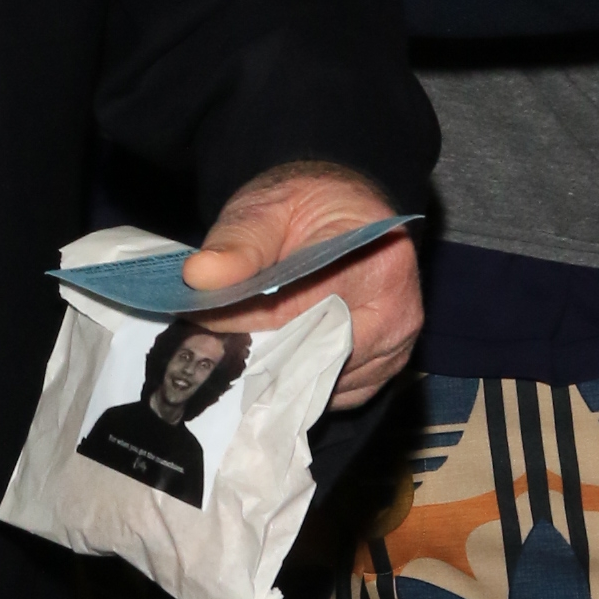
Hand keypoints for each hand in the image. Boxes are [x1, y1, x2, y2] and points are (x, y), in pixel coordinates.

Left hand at [181, 159, 420, 410]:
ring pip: (322, 383)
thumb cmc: (309, 205)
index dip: (245, 320)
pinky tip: (270, 361)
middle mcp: (398, 315)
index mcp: (378, 267)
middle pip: (316, 358)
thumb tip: (200, 276)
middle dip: (261, 356)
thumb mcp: (267, 208)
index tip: (201, 319)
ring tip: (238, 349)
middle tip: (211, 346)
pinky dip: (298, 383)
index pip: (302, 312)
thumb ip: (237, 242)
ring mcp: (395, 349)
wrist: (344, 211)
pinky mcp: (383, 370)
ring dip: (277, 374)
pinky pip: (333, 393)